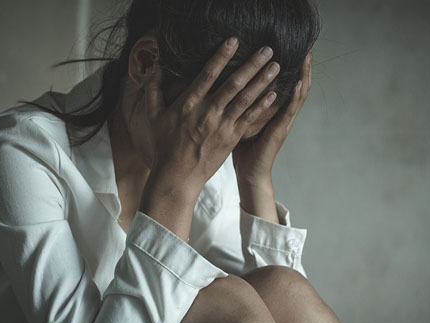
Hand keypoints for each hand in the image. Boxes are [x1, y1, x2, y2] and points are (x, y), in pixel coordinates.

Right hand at [137, 37, 281, 197]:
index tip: (234, 40)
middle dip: (252, 64)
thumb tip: (155, 67)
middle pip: (234, 83)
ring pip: (246, 99)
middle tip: (267, 49)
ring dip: (262, 81)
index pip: (208, 74)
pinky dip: (262, 106)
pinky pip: (249, 119)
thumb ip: (153, 89)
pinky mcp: (231, 138)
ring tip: (276, 66)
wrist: (178, 175)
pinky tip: (274, 94)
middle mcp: (208, 112)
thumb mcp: (153, 115)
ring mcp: (222, 126)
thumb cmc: (164, 145)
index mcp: (189, 103)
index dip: (222, 56)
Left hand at [232, 49, 312, 187]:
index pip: (287, 83)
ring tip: (307, 57)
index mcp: (275, 110)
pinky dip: (296, 96)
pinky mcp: (281, 131)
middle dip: (302, 65)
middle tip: (307, 45)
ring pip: (299, 95)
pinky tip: (299, 83)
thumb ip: (243, 101)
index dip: (293, 66)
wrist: (249, 172)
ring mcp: (284, 122)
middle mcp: (283, 114)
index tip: (294, 47)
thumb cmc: (243, 147)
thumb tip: (229, 80)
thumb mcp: (243, 118)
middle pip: (298, 84)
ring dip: (304, 75)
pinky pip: (290, 111)